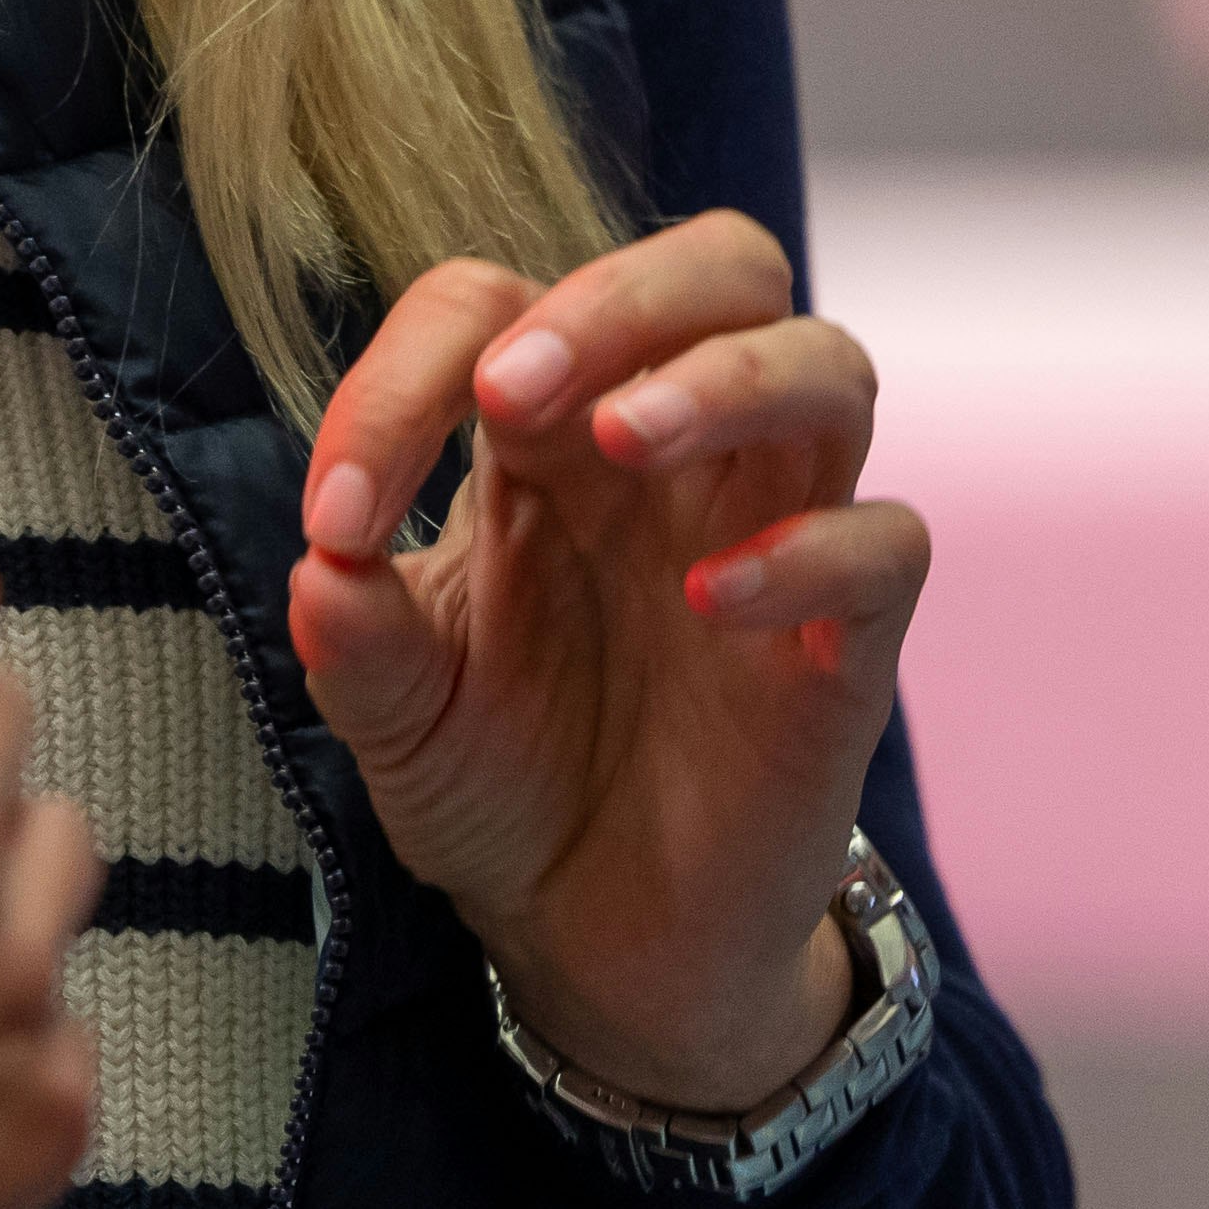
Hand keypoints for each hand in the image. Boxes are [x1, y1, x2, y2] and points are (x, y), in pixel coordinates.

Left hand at [285, 209, 925, 1115]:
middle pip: (720, 268)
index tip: (338, 514)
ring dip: (726, 376)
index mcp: (547, 436)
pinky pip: (885, 544)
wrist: (591, 940)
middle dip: (621, 297)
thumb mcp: (393, 718)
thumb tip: (323, 571)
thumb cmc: (496, 783)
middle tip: (516, 387)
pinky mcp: (845, 647)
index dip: (406, 377)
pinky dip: (810, 549)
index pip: (498, 309)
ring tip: (628, 437)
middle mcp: (673, 459)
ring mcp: (773, 536)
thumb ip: (356, 641)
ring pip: (829, 364)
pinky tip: (709, 600)